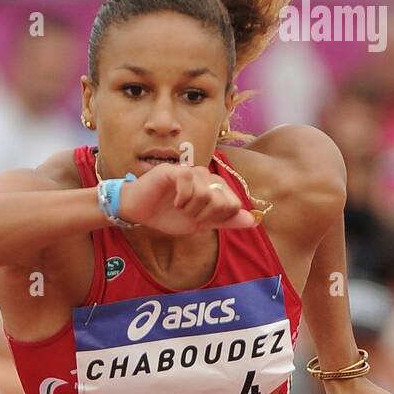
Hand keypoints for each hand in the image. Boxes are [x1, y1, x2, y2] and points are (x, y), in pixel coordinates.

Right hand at [119, 163, 255, 235]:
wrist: (139, 211)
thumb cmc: (167, 215)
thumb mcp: (200, 223)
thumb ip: (226, 221)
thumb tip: (254, 221)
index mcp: (213, 188)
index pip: (233, 204)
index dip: (218, 217)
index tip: (200, 219)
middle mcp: (205, 176)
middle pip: (223, 199)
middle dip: (205, 215)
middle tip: (188, 214)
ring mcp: (190, 172)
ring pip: (206, 193)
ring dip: (191, 209)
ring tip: (179, 207)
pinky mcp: (174, 170)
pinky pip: (189, 182)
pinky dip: (183, 198)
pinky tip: (174, 201)